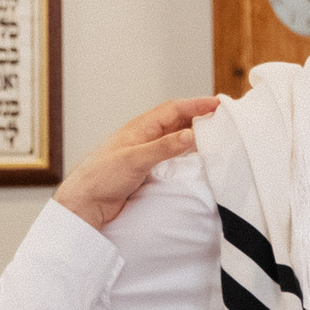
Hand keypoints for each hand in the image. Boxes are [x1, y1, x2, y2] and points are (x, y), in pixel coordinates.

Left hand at [54, 97, 223, 230]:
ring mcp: (146, 156)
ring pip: (176, 141)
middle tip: (223, 120)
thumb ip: (164, 147)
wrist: (86, 204)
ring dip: (195, 138)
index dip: (196, 105)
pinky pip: (173, 161)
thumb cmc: (101, 177)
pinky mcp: (148, 173)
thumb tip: (191, 134)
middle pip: (177, 123)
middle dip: (199, 119)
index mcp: (140, 128)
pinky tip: (199, 162)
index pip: (173, 110)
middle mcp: (145, 139)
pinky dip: (187, 158)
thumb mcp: (135, 159)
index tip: (218, 105)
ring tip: (216, 139)